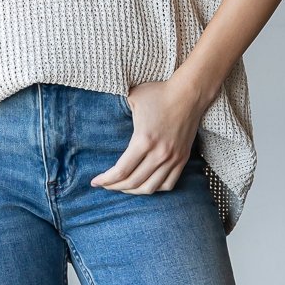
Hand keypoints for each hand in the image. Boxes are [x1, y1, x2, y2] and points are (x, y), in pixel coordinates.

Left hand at [90, 77, 204, 193]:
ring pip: (150, 187)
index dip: (106, 180)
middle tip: (105, 185)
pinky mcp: (182, 159)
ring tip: (122, 187)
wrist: (189, 94)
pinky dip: (154, 188)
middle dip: (115, 187)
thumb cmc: (158, 93)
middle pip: (133, 182)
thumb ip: (117, 109)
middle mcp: (159, 153)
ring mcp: (173, 158)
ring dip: (133, 191)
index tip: (95, 182)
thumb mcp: (132, 98)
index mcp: (144, 140)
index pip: (121, 171)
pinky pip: (168, 184)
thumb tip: (100, 114)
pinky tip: (144, 184)